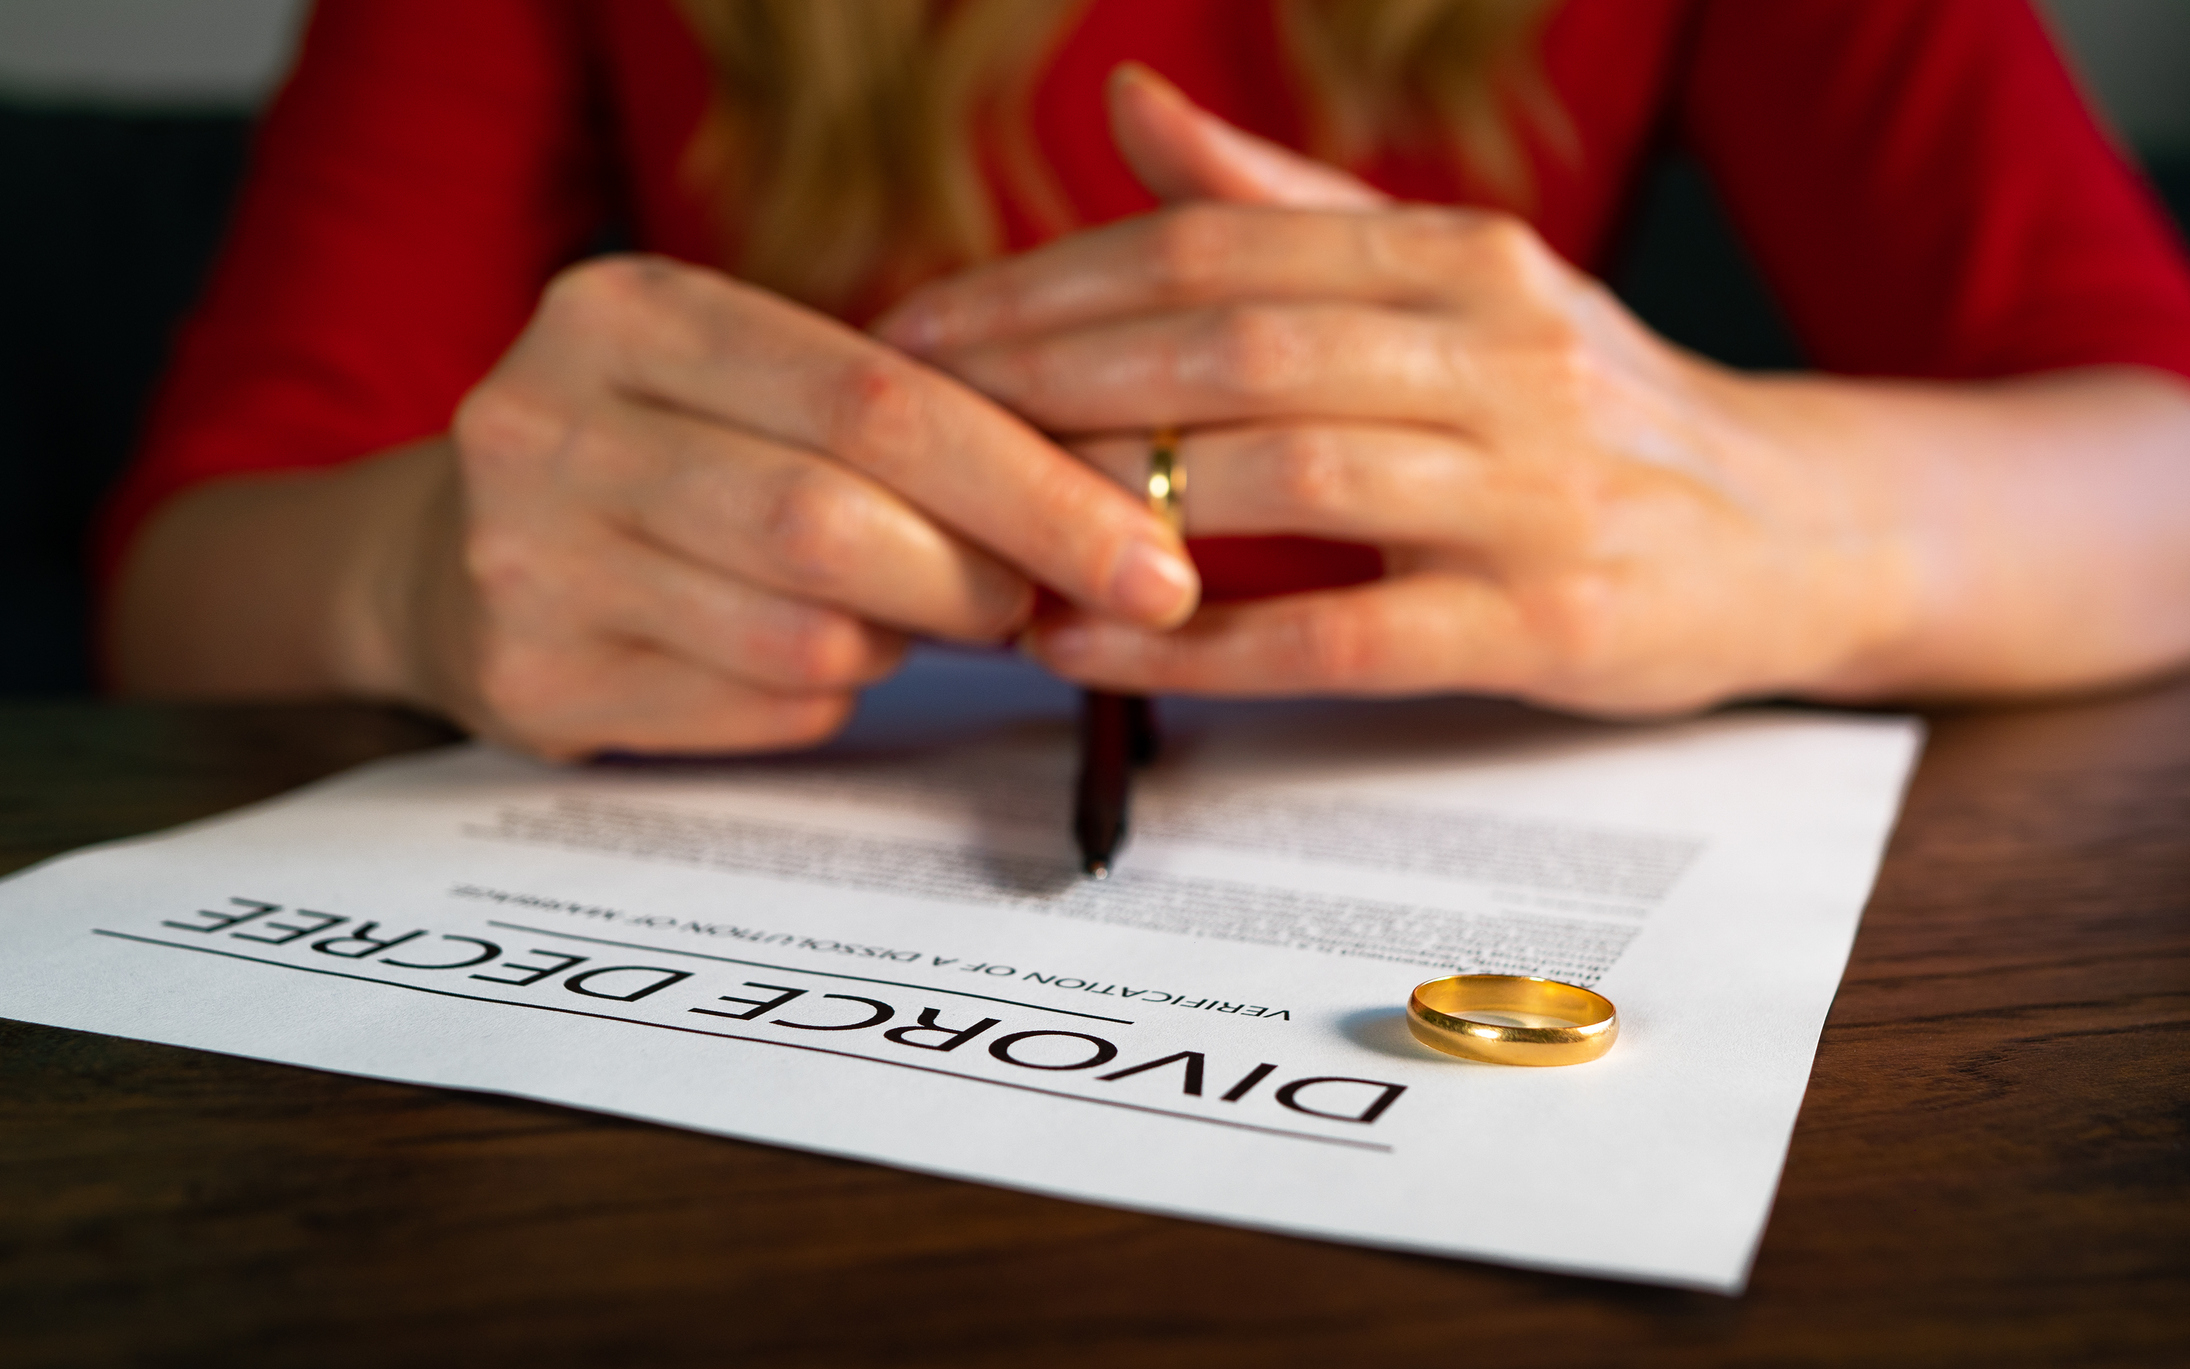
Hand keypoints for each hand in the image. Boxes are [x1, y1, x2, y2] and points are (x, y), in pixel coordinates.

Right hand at [396, 254, 1198, 757]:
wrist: (447, 551)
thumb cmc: (668, 456)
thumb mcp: (752, 381)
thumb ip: (899, 418)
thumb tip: (1105, 518)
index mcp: (632, 312)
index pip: (877, 397)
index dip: (1036, 486)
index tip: (1153, 560)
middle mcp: (553, 422)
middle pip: (835, 520)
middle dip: (983, 578)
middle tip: (1044, 606)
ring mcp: (524, 559)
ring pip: (802, 634)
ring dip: (902, 642)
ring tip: (911, 616)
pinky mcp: (531, 679)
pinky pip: (755, 710)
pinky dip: (826, 696)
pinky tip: (812, 657)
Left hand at [876, 67, 1914, 714]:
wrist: (1789, 528)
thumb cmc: (1581, 405)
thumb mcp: (1457, 280)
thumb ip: (1286, 208)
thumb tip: (1127, 104)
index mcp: (1458, 255)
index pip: (1212, 249)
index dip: (1047, 286)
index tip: (923, 331)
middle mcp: (1499, 350)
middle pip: (1228, 346)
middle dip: (1046, 381)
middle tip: (910, 426)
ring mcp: (1529, 490)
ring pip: (1283, 474)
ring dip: (1111, 501)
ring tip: (978, 533)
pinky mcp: (1544, 623)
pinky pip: (1341, 636)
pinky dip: (1201, 643)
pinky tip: (1086, 647)